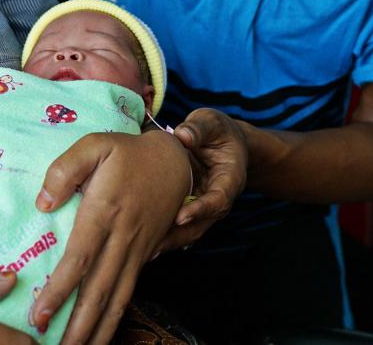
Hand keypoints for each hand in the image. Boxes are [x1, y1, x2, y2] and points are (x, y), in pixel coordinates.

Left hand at [30, 130, 189, 344]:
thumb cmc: (127, 152)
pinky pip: (128, 292)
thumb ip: (65, 169)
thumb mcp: (95, 145)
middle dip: (78, 325)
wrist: (176, 160)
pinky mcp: (145, 256)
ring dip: (98, 330)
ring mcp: (137, 250)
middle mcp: (123, 238)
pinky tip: (101, 334)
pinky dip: (115, 318)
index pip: (79, 259)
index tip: (40, 315)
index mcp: (105, 211)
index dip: (59, 290)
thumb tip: (42, 203)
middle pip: (99, 290)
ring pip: (117, 298)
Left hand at [156, 108, 248, 252]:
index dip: (200, 210)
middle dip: (178, 236)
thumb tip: (182, 136)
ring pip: (189, 230)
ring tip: (144, 252)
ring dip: (169, 241)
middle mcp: (218, 198)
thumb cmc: (218, 130)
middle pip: (202, 224)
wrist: (224, 140)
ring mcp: (204, 206)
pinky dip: (164, 234)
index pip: (218, 200)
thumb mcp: (211, 122)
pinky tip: (143, 243)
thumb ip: (199, 128)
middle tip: (154, 246)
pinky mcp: (191, 207)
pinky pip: (179, 224)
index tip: (180, 216)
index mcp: (229, 179)